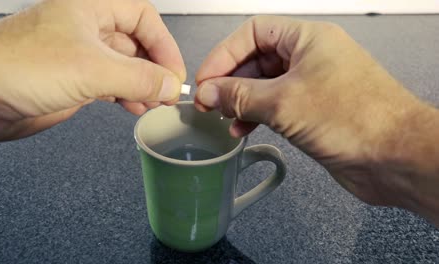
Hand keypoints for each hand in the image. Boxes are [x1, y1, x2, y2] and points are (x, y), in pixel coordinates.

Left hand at [0, 0, 185, 140]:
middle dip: (155, 68)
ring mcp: (81, 56)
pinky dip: (127, 97)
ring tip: (154, 103)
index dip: (163, 44)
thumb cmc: (15, 64)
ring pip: (126, 67)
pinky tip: (135, 108)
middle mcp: (88, 29)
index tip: (173, 72)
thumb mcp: (91, 68)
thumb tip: (168, 84)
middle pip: (137, 43)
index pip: (143, 17)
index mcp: (91, 8)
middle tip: (167, 92)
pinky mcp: (74, 81)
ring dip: (143, 86)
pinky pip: (112, 86)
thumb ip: (137, 77)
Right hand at [195, 15, 438, 224]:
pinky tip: (243, 129)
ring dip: (240, 101)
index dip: (225, 54)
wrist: (396, 157)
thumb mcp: (284, 102)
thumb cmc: (359, 120)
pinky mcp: (314, 111)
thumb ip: (240, 95)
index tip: (205, 79)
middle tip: (209, 101)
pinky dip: (256, 116)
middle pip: (256, 59)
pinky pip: (276, 106)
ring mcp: (312, 85)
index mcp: (308, 39)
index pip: (253, 32)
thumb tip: (210, 91)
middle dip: (230, 80)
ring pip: (264, 85)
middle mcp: (310, 58)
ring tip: (223, 117)